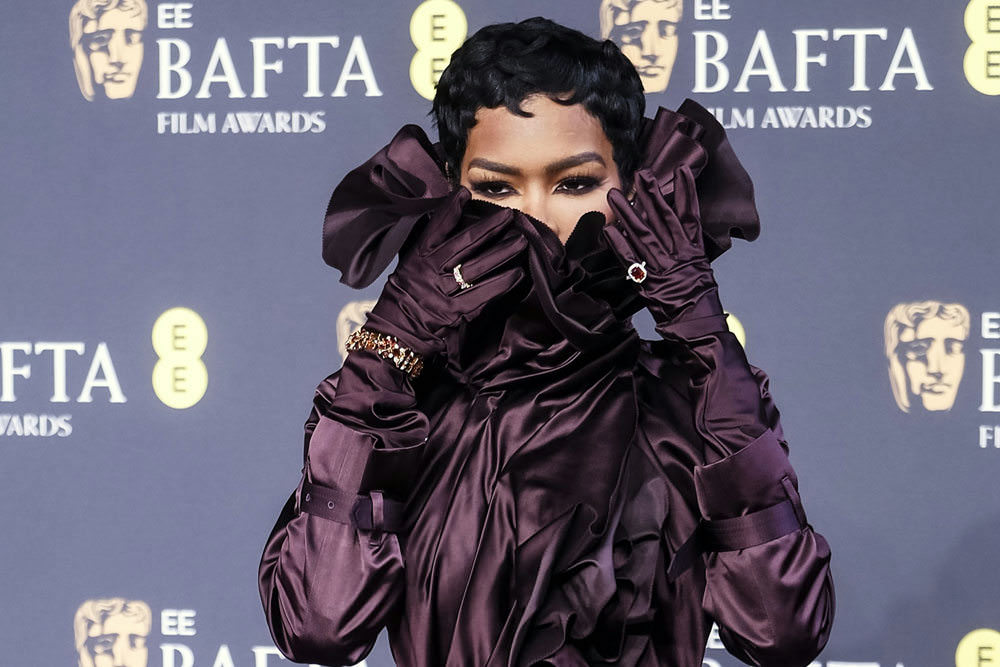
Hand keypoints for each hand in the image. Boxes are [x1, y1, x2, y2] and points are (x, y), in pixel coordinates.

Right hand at [363, 188, 528, 369]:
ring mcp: (442, 292)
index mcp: (417, 258)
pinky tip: (517, 275)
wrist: (394, 335)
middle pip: (464, 244)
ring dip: (501, 254)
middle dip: (489, 228)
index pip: (435, 228)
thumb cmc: (402, 300)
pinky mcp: (454, 312)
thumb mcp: (407, 269)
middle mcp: (430, 271)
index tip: (465, 193)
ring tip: (521, 242)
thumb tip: (443, 228)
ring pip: (477, 268)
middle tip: (509, 216)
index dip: (450, 210)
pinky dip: (501, 284)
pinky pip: (482, 295)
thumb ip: (425, 251)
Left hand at [602, 163, 728, 341]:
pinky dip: (621, 246)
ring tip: (615, 195)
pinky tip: (609, 231)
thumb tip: (677, 233)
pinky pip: (632, 262)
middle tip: (641, 173)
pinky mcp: (649, 283)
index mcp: (694, 251)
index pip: (691, 215)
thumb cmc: (700, 303)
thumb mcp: (700, 271)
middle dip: (652, 194)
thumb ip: (688, 251)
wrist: (699, 327)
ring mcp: (664, 268)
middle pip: (664, 218)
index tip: (681, 170)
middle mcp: (679, 255)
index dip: (686, 191)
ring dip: (628, 213)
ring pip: (644, 234)